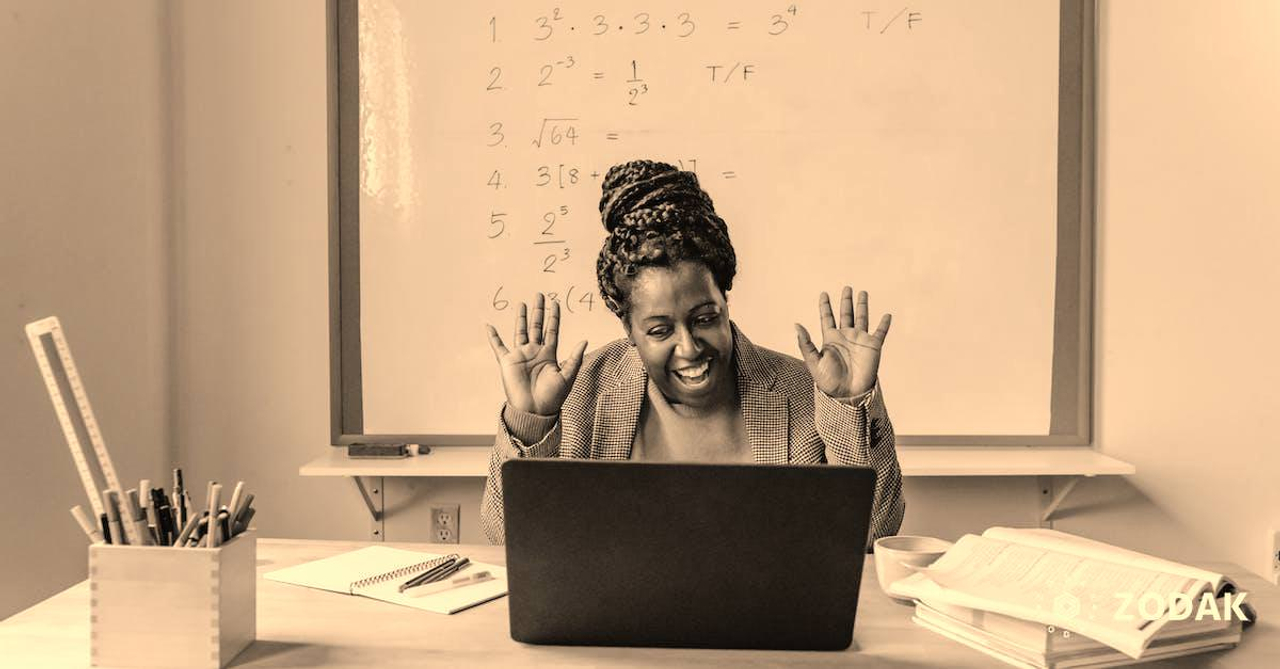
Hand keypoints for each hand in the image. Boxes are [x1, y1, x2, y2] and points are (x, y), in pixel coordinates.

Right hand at [485, 293, 587, 415]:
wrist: (534, 411)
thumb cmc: (552, 397)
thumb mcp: (568, 376)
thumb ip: (575, 358)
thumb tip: (584, 340)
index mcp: (549, 354)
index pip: (552, 330)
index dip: (554, 316)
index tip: (555, 302)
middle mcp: (535, 352)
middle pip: (536, 326)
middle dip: (538, 311)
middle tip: (540, 295)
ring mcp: (521, 355)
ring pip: (520, 331)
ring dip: (521, 317)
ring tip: (522, 303)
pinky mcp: (507, 362)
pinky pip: (498, 346)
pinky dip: (492, 336)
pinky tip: (489, 325)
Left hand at [795, 287, 890, 397]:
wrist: (847, 394)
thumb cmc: (828, 382)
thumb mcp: (813, 362)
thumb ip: (805, 343)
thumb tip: (796, 325)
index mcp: (830, 339)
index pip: (827, 318)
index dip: (825, 306)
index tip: (824, 293)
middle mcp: (845, 337)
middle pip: (845, 314)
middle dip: (845, 301)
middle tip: (846, 287)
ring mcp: (859, 340)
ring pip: (861, 318)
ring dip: (862, 306)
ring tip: (862, 292)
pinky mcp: (873, 346)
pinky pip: (880, 332)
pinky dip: (884, 324)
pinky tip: (886, 315)